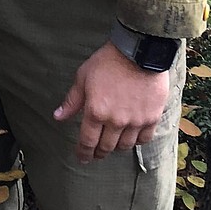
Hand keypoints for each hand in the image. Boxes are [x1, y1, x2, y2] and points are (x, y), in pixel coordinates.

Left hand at [53, 41, 170, 164]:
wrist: (139, 52)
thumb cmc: (108, 62)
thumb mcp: (83, 78)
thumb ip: (72, 101)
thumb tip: (58, 117)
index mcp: (95, 112)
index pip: (87, 141)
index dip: (83, 153)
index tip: (82, 158)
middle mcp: (115, 121)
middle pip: (106, 147)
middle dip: (99, 152)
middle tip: (96, 153)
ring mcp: (135, 121)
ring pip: (125, 145)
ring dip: (117, 147)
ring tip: (113, 144)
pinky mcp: (152, 117)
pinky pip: (144, 138)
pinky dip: (136, 140)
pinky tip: (132, 137)